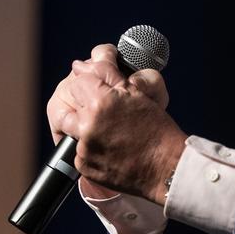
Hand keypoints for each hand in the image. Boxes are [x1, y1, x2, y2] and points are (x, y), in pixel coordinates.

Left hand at [46, 44, 187, 203]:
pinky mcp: (83, 165)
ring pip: (71, 127)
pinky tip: (108, 147)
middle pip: (68, 102)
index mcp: (100, 101)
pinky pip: (78, 150)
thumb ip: (104, 73)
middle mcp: (88, 125)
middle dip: (83, 104)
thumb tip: (79, 65)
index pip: (78, 81)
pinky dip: (89, 147)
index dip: (89, 84)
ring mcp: (84, 148)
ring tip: (107, 130)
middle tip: (102, 112)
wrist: (166, 168)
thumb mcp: (135, 93)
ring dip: (84, 126)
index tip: (98, 90)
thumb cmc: (156, 128)